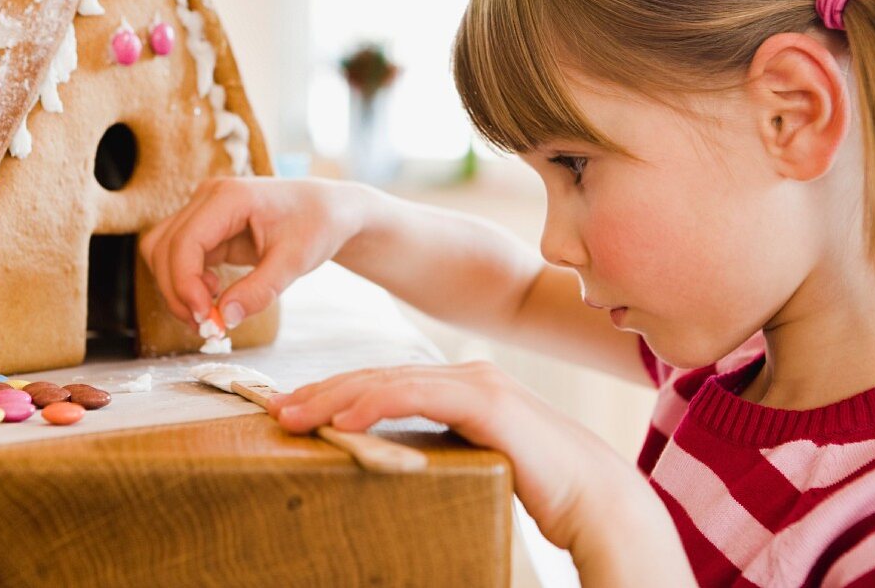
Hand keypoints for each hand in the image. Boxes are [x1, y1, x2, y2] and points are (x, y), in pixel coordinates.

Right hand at [139, 177, 365, 331]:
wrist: (329, 210)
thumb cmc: (318, 225)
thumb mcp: (296, 261)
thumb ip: (260, 290)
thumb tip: (225, 319)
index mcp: (230, 196)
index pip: (185, 242)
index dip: (185, 284)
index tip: (205, 318)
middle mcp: (208, 196)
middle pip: (163, 248)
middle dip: (177, 291)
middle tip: (206, 325)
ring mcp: (203, 209)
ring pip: (162, 251)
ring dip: (176, 287)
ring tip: (210, 312)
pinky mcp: (205, 226)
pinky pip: (179, 255)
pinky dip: (186, 281)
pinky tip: (213, 296)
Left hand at [265, 360, 651, 551]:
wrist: (597, 499)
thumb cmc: (539, 487)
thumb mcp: (475, 461)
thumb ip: (439, 449)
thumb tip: (394, 462)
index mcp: (463, 386)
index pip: (386, 382)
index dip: (336, 393)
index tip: (296, 409)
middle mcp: (467, 375)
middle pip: (378, 376)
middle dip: (323, 391)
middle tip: (277, 409)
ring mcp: (478, 383)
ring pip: (389, 381)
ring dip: (336, 398)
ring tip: (294, 416)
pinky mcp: (487, 403)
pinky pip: (417, 397)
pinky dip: (376, 404)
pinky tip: (343, 421)